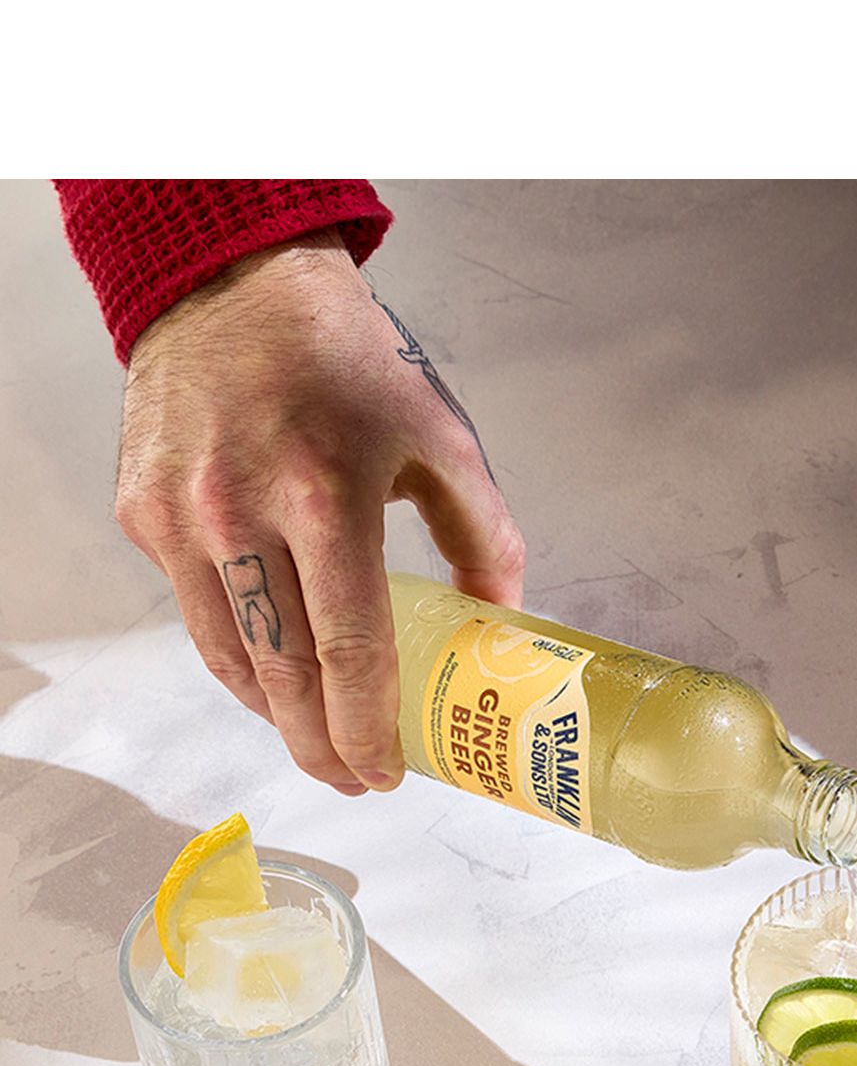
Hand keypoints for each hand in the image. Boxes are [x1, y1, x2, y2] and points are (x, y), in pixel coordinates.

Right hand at [115, 229, 525, 794]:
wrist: (231, 283)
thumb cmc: (346, 359)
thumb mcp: (439, 434)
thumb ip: (482, 532)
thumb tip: (503, 618)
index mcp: (326, 496)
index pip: (348, 651)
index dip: (368, 730)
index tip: (386, 773)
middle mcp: (240, 514)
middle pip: (281, 676)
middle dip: (320, 748)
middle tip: (353, 781)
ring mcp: (180, 518)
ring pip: (227, 657)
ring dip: (274, 715)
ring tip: (316, 740)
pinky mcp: (144, 513)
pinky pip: (194, 611)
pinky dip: (236, 656)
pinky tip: (272, 673)